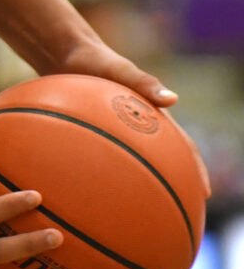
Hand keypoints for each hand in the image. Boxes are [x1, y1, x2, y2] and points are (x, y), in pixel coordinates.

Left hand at [44, 40, 210, 197]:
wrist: (64, 55)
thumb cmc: (95, 60)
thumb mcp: (120, 69)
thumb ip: (143, 82)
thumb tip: (173, 99)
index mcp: (151, 116)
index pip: (181, 147)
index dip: (195, 169)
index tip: (204, 193)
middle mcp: (136, 128)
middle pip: (160, 162)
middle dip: (172, 186)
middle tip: (178, 212)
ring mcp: (114, 132)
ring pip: (129, 165)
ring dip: (136, 186)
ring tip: (136, 214)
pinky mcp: (90, 133)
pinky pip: (96, 158)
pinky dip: (97, 176)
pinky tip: (86, 196)